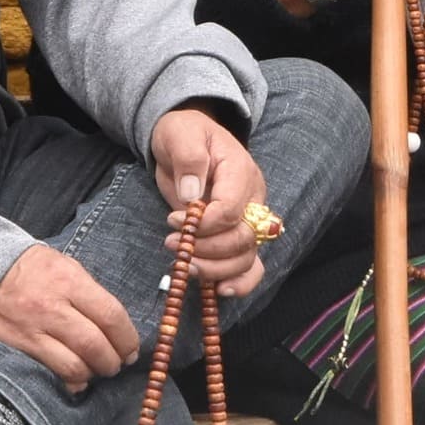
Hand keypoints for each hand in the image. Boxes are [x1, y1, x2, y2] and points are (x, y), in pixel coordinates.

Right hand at [0, 245, 139, 390]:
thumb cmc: (32, 270)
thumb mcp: (65, 266)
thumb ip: (90, 293)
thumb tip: (117, 326)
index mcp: (69, 281)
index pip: (111, 316)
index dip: (128, 338)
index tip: (131, 349)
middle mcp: (52, 307)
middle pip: (96, 345)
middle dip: (113, 361)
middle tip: (116, 364)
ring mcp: (32, 330)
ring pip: (75, 366)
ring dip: (92, 374)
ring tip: (96, 371)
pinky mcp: (17, 347)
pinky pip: (50, 373)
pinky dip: (69, 382)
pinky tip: (75, 379)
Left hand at [152, 105, 271, 297]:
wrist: (185, 139)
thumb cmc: (183, 135)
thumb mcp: (180, 135)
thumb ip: (189, 158)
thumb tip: (191, 196)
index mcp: (241, 172)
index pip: (233, 210)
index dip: (204, 224)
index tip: (174, 221)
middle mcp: (252, 199)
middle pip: (242, 239)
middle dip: (206, 249)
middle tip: (172, 243)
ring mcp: (248, 220)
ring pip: (247, 258)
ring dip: (215, 269)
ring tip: (185, 265)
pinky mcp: (238, 236)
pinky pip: (251, 266)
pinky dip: (240, 282)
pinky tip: (220, 290)